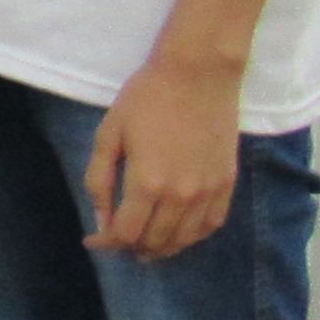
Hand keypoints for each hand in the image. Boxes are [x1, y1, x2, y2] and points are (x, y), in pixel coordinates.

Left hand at [84, 52, 242, 259]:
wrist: (198, 73)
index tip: (93, 239)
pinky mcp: (226, 182)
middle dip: (129, 246)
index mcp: (147, 184)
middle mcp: (181, 195)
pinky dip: (191, 235)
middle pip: (154, 242)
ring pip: (183, 239)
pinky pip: (211, 224)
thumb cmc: (146, 98)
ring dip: (160, 246)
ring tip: (143, 242)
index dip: (106, 243)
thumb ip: (99, 180)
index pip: (125, 234)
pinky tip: (176, 231)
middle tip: (115, 237)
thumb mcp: (109, 135)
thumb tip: (101, 221)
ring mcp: (208, 191)